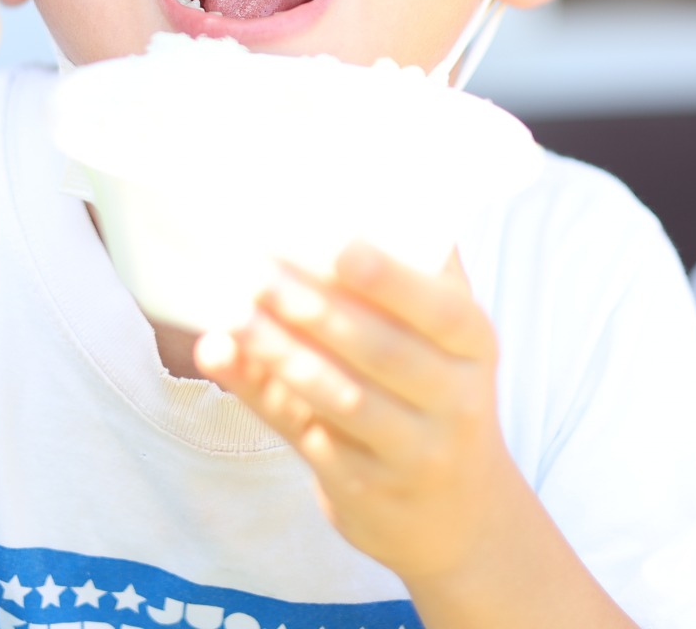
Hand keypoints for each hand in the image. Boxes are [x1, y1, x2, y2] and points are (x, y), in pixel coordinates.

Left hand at [194, 242, 526, 586]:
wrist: (457, 513)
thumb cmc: (438, 389)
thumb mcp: (448, 335)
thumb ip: (415, 270)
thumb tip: (362, 181)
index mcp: (475, 344)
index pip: (441, 311)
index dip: (391, 280)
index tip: (339, 246)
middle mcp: (454, 401)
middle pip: (382, 354)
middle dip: (317, 310)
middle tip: (259, 269)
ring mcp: (412, 453)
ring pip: (341, 399)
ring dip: (281, 353)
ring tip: (235, 312)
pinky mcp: (363, 487)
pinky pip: (304, 434)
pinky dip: (258, 392)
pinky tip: (220, 355)